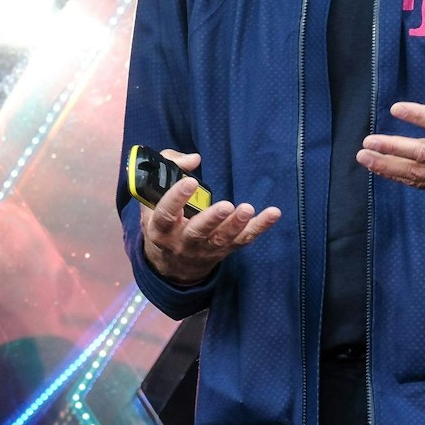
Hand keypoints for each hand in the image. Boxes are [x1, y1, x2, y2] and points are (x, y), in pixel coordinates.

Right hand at [142, 149, 283, 283]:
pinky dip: (259, 227)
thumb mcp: (152, 200)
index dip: (176, 199)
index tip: (190, 182)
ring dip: (236, 225)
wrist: (171, 265)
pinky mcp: (224, 250)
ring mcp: (205, 248)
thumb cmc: (164, 223)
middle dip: (212, 219)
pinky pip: (243, 239)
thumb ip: (169, 170)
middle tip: (226, 205)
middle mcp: (182, 242)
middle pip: (197, 232)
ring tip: (247, 209)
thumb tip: (193, 159)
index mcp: (160, 229)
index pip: (166, 214)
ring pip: (222, 238)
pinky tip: (273, 214)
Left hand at [356, 37, 424, 211]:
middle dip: (392, 148)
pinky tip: (380, 169)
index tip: (396, 108)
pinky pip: (421, 183)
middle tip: (368, 141)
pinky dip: (399, 177)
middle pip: (422, 153)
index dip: (419, 116)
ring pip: (416, 172)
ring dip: (387, 166)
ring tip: (363, 156)